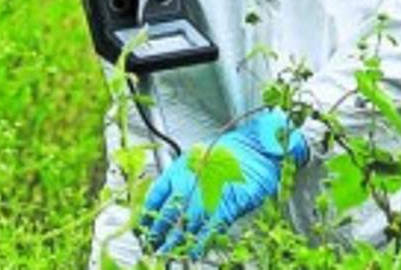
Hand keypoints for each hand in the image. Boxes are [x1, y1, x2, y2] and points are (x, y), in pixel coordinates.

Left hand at [139, 110, 309, 257]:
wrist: (258, 145)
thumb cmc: (232, 150)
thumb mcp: (200, 156)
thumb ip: (184, 177)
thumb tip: (168, 198)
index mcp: (180, 168)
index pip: (155, 196)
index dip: (146, 215)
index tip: (142, 227)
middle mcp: (190, 182)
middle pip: (166, 215)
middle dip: (157, 234)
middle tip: (152, 247)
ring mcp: (208, 195)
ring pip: (184, 226)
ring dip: (174, 243)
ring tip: (167, 254)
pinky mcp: (227, 206)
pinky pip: (209, 230)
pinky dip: (200, 243)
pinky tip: (193, 251)